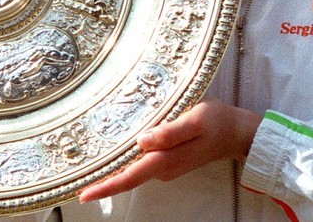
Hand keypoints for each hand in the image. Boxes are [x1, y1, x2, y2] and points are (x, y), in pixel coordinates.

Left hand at [79, 98, 260, 201]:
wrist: (237, 132)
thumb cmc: (218, 121)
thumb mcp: (196, 119)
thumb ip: (170, 132)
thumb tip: (142, 140)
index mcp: (167, 160)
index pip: (131, 176)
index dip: (106, 186)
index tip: (83, 194)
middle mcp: (163, 168)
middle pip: (128, 176)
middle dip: (102, 179)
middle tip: (75, 177)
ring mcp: (166, 166)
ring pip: (134, 170)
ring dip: (113, 169)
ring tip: (88, 163)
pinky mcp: (169, 159)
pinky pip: (142, 163)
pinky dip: (127, 160)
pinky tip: (115, 150)